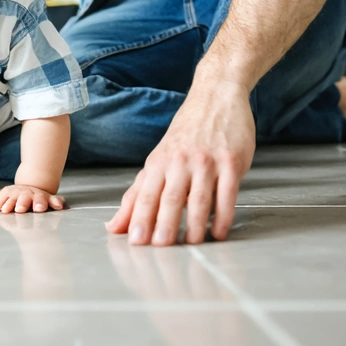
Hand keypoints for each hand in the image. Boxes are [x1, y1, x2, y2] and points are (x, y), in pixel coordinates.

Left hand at [0, 184, 64, 212]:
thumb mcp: (3, 196)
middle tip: (19, 210)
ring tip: (38, 209)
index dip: (5, 203)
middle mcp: (25, 194)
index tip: (3, 210)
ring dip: (39, 203)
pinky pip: (55, 200)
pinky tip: (59, 206)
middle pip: (23, 198)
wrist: (32, 187)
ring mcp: (38, 196)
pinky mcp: (49, 199)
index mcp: (12, 193)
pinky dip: (57, 202)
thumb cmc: (15, 196)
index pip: (7, 198)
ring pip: (39, 198)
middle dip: (21, 203)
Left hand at [106, 82, 254, 245]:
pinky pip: (228, 194)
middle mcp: (180, 161)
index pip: (146, 194)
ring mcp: (206, 161)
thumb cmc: (185, 135)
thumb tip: (114, 226)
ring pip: (199, 198)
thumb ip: (137, 195)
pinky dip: (223, 215)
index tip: (135, 242)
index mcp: (159, 162)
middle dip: (165, 223)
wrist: (216, 98)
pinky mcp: (231, 162)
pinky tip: (220, 232)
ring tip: (192, 244)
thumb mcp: (157, 160)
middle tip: (161, 247)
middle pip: (170, 197)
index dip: (140, 218)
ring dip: (195, 224)